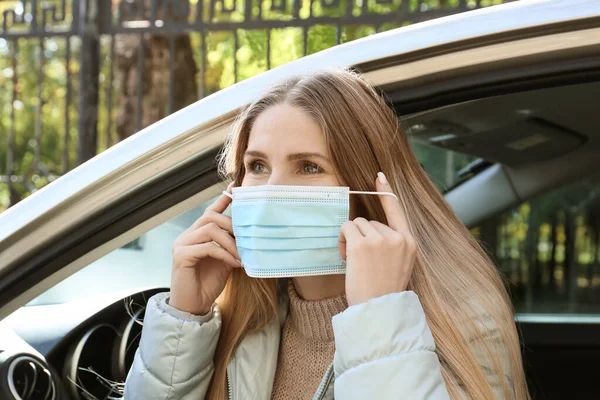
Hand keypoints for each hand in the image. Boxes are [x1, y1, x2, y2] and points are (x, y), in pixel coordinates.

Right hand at [169, 183, 241, 314]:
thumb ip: (231, 245)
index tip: (237, 188)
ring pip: (210, 229)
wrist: (194, 306)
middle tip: (247, 239)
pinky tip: (234, 264)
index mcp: (197, 234)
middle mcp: (187, 236)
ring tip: (241, 255)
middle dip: (232, 225)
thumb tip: (249, 233)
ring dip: (230, 242)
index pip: (210, 211)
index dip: (223, 199)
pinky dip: (224, 254)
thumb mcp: (225, 260)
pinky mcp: (181, 256)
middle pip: (211, 216)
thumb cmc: (209, 284)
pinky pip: (207, 247)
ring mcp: (181, 245)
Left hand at [339, 172, 416, 305]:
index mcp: (409, 243)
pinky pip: (346, 228)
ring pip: (357, 224)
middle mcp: (397, 238)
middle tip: (361, 260)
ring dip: (351, 238)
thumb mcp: (398, 264)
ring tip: (355, 261)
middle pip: (370, 221)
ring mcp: (380, 240)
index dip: (386, 192)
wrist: (378, 310)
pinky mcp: (362, 244)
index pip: (397, 210)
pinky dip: (342, 238)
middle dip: (362, 236)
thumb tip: (369, 226)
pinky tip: (347, 256)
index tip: (379, 177)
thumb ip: (391, 244)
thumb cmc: (383, 291)